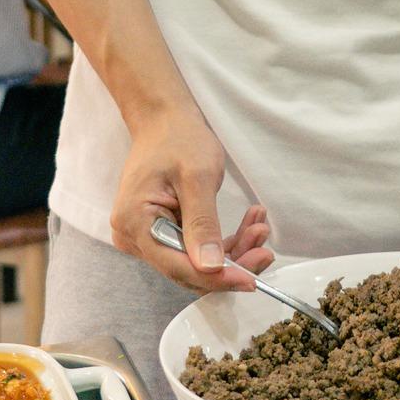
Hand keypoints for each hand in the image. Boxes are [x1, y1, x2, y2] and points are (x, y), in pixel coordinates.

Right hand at [111, 111, 273, 292]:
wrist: (164, 120)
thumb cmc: (178, 138)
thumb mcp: (197, 177)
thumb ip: (202, 223)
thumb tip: (210, 268)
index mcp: (135, 222)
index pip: (178, 266)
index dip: (217, 278)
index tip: (252, 279)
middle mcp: (134, 236)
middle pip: (186, 268)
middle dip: (230, 263)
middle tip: (265, 248)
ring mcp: (145, 236)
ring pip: (194, 261)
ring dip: (232, 249)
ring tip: (260, 226)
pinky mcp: (160, 232)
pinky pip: (193, 248)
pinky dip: (222, 240)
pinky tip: (249, 224)